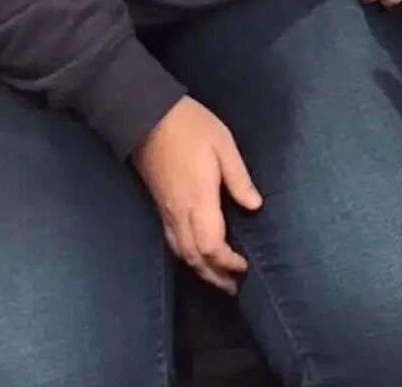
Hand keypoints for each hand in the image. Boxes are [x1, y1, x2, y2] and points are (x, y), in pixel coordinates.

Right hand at [131, 97, 262, 293]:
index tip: (244, 266)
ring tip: (217, 279)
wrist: (147, 116)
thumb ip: (239, 178)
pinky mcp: (159, 205)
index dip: (227, 262)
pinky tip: (196, 256)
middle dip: (215, 276)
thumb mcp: (223, 144)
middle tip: (234, 286)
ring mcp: (166, 211)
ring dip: (200, 270)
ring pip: (182, 253)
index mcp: (198, 199)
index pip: (211, 247)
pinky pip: (172, 241)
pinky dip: (187, 256)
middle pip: (195, 257)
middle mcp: (179, 212)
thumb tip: (254, 206)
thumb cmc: (190, 126)